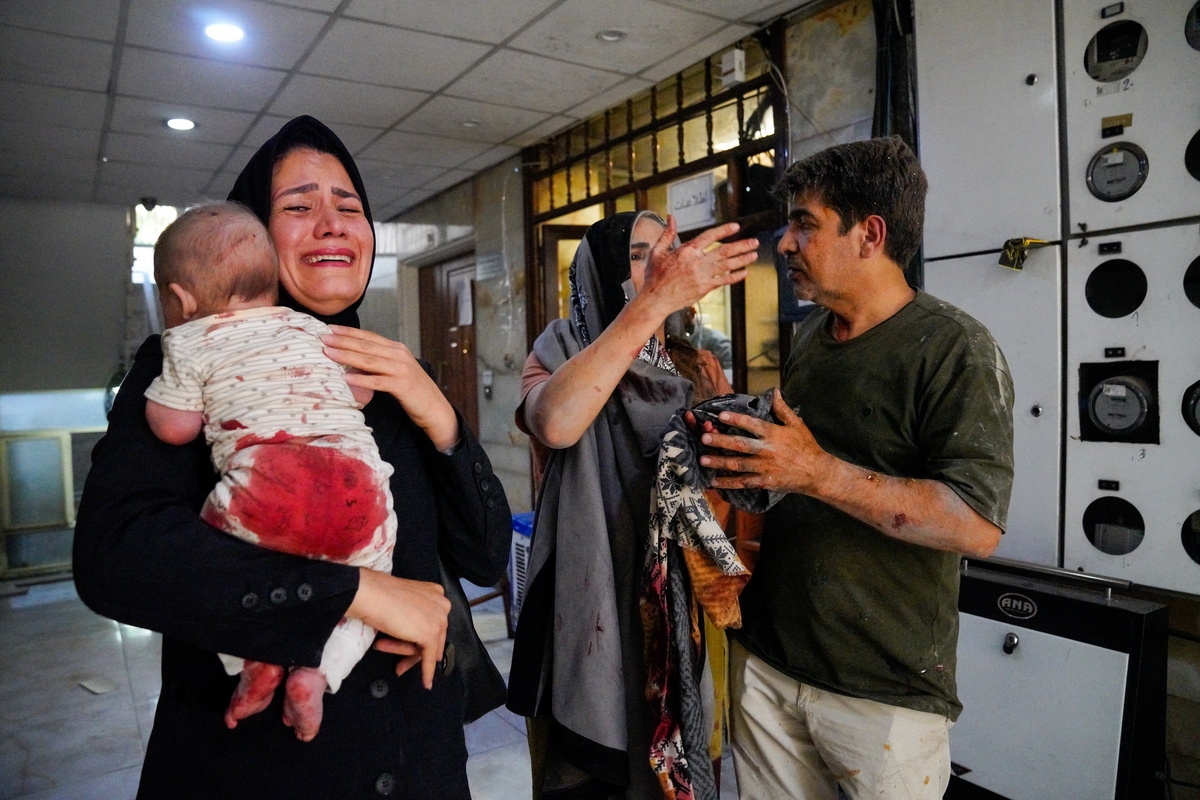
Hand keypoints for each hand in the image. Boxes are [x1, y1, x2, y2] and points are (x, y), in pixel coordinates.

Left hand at [322, 326, 458, 450]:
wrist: (435, 409)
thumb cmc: (413, 391)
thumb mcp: (396, 371)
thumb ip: (379, 363)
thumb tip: (353, 359)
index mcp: (397, 349)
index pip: (369, 336)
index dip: (349, 332)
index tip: (330, 328)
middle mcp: (399, 355)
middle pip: (366, 345)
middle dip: (342, 340)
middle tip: (322, 337)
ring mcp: (402, 369)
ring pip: (369, 360)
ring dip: (347, 355)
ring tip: (328, 353)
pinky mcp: (402, 386)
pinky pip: (377, 381)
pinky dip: (361, 379)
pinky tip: (346, 378)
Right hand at [347, 569, 449, 688]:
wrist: (370, 594)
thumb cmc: (378, 595)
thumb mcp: (403, 604)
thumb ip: (414, 616)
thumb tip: (416, 639)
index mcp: (436, 593)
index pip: (432, 622)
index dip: (419, 638)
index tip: (408, 649)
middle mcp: (442, 604)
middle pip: (433, 636)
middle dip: (415, 652)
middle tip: (401, 666)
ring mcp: (438, 619)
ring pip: (427, 647)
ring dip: (408, 657)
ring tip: (395, 666)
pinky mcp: (430, 634)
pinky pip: (430, 658)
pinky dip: (427, 672)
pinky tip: (426, 683)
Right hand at [640, 217, 758, 316]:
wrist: (656, 299)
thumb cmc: (655, 276)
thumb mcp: (658, 252)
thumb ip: (667, 234)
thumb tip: (671, 218)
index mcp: (687, 251)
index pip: (710, 236)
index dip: (724, 231)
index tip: (736, 227)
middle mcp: (697, 262)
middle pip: (725, 251)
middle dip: (742, 246)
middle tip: (754, 242)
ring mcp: (703, 276)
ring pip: (727, 265)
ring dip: (743, 259)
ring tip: (754, 255)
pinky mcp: (705, 288)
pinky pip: (724, 281)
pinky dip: (735, 276)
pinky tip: (744, 272)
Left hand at [699, 390, 832, 494]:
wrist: (817, 473)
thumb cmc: (807, 446)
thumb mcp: (797, 425)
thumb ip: (782, 409)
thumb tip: (774, 391)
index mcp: (774, 434)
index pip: (752, 424)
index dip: (736, 419)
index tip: (720, 416)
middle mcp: (767, 450)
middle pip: (740, 445)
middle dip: (720, 442)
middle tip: (704, 439)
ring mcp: (764, 467)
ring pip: (738, 464)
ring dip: (719, 463)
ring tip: (703, 460)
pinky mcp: (764, 481)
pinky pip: (743, 482)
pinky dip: (728, 483)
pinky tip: (714, 482)